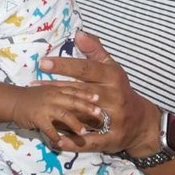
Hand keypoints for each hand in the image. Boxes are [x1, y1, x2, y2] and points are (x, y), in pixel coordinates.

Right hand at [5, 84, 101, 147]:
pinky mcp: (37, 118)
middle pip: (73, 101)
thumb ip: (63, 95)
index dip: (87, 95)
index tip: (99, 98)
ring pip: (64, 114)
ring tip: (84, 132)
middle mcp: (53, 97)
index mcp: (57, 90)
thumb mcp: (49, 92)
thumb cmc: (33, 98)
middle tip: (99, 114)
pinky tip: (61, 143)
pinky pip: (48, 128)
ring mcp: (45, 107)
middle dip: (87, 107)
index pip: (75, 91)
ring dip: (75, 124)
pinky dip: (55, 136)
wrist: (12, 101)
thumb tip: (82, 103)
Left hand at [37, 31, 159, 153]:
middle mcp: (114, 96)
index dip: (64, 65)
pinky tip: (54, 138)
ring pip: (83, 114)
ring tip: (39, 108)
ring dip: (59, 113)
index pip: (86, 69)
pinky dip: (71, 141)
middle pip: (81, 91)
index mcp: (113, 77)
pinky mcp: (111, 138)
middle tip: (32, 85)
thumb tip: (79, 34)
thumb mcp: (112, 68)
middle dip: (55, 88)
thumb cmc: (121, 90)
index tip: (43, 63)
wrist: (142, 122)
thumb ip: (95, 51)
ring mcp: (113, 118)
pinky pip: (89, 141)